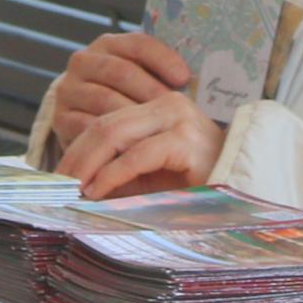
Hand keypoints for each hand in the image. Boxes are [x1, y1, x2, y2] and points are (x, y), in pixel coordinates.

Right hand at [45, 29, 189, 136]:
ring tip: (159, 131)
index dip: (163, 59)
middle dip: (151, 92)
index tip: (185, 77)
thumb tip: (199, 78)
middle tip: (175, 111)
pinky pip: (88, 127)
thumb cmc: (127, 99)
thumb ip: (162, 74)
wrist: (85, 120)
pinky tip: (133, 148)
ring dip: (134, 117)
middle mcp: (83, 62)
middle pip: (121, 72)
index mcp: (107, 45)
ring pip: (105, 101)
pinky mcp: (60, 119)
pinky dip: (112, 139)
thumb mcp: (141, 79)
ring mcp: (69, 90)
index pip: (137, 44)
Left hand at [63, 87, 222, 199]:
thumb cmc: (196, 190)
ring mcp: (179, 119)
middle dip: (77, 155)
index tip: (59, 175)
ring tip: (72, 189)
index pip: (108, 120)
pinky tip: (96, 192)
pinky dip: (111, 175)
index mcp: (160, 107)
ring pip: (116, 134)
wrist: (245, 197)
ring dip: (88, 164)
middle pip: (107, 124)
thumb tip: (74, 183)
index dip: (79, 147)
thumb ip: (117, 171)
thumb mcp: (149, 176)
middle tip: (57, 183)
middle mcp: (169, 104)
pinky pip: (138, 155)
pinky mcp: (186, 141)